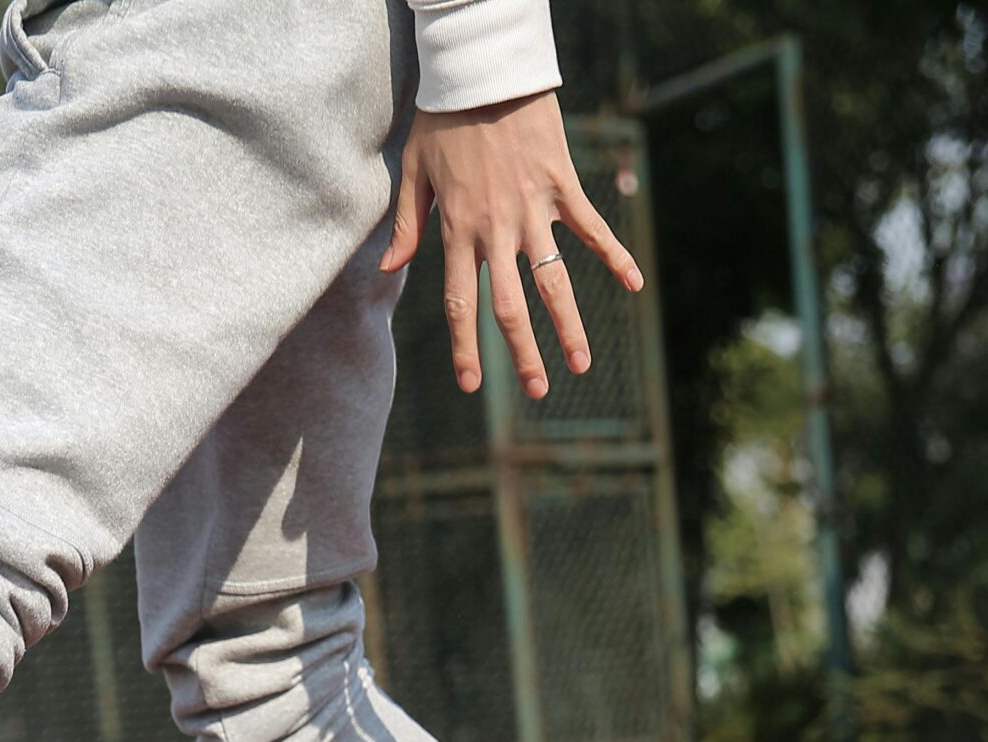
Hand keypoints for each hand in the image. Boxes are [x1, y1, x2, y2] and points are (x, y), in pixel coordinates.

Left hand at [380, 92, 642, 400]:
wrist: (486, 68)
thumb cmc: (445, 117)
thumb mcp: (415, 170)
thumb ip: (408, 225)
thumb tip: (388, 268)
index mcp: (459, 231)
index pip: (461, 303)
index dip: (466, 346)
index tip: (469, 384)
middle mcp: (497, 229)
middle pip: (510, 306)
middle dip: (523, 354)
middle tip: (538, 391)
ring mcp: (533, 209)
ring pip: (554, 280)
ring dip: (569, 325)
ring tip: (582, 364)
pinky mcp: (562, 185)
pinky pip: (591, 228)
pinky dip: (614, 255)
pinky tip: (635, 285)